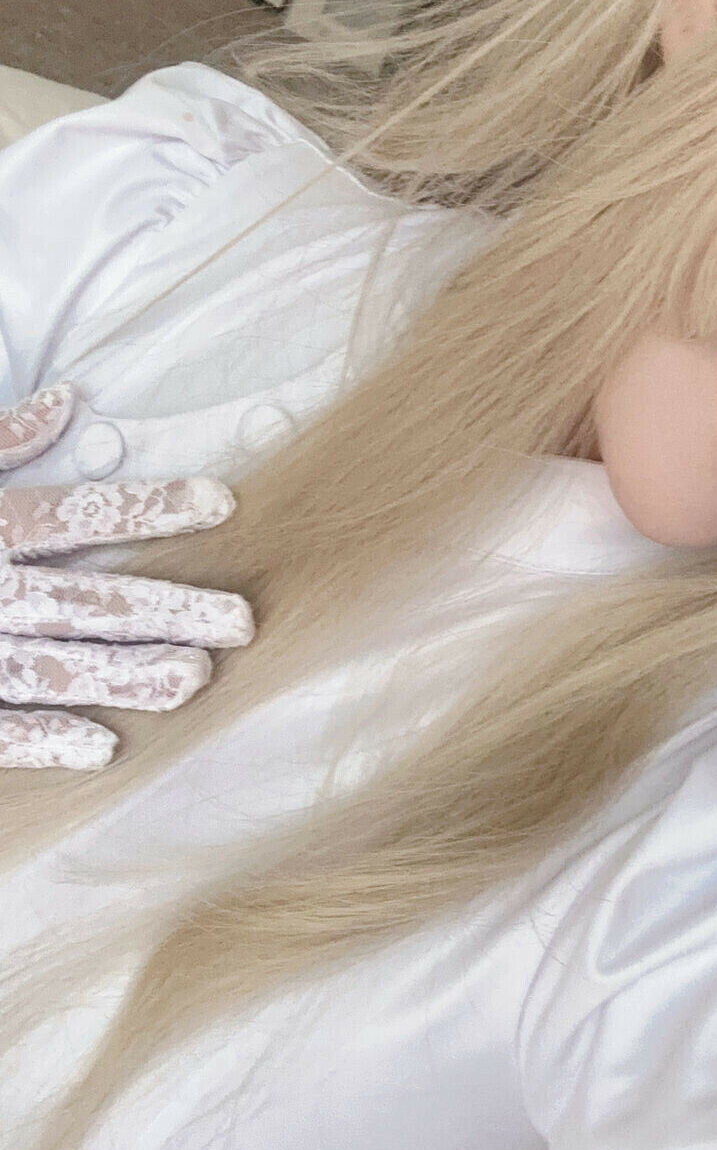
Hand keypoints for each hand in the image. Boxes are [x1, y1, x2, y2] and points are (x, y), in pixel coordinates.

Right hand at [0, 384, 253, 769]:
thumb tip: (67, 401)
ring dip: (124, 675)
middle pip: (86, 600)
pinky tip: (103, 747)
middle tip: (243, 621)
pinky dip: (41, 737)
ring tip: (194, 680)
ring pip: (52, 666)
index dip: (148, 508)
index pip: (76, 513)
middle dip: (168, 609)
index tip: (222, 504)